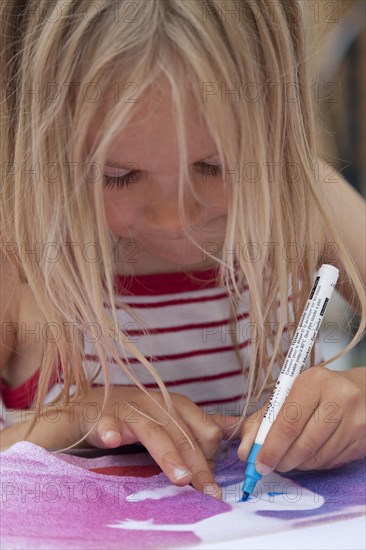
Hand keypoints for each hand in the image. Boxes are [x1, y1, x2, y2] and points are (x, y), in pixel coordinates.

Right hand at [77, 386, 240, 498]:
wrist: (93, 406)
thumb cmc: (137, 415)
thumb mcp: (173, 417)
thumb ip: (203, 425)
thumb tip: (238, 428)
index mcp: (178, 405)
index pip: (206, 430)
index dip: (212, 457)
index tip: (213, 485)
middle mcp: (158, 404)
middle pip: (184, 436)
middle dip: (198, 465)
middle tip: (209, 492)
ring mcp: (130, 409)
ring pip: (153, 432)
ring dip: (168, 454)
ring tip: (181, 478)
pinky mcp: (104, 416)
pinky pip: (108, 424)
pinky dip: (111, 430)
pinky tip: (113, 440)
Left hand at [238, 366, 365, 474]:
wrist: (361, 390)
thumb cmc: (317, 392)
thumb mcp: (288, 394)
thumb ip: (262, 420)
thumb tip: (245, 451)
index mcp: (314, 381)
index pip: (288, 422)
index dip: (270, 447)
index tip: (258, 462)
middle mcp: (339, 398)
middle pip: (303, 444)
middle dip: (281, 460)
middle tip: (271, 465)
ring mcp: (355, 421)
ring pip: (317, 458)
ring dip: (297, 464)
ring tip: (289, 458)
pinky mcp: (362, 440)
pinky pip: (331, 462)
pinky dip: (314, 464)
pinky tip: (309, 454)